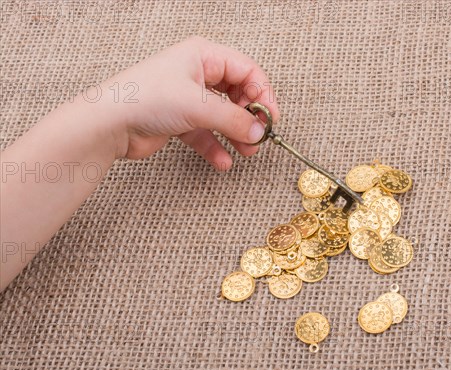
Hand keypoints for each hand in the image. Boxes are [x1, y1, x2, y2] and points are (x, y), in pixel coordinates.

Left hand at [98, 36, 279, 169]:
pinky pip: (206, 133)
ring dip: (237, 135)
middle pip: (238, 94)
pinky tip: (222, 162)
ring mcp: (188, 98)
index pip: (247, 71)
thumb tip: (260, 132)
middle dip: (250, 117)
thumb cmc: (145, 98)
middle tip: (259, 137)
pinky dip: (216, 147)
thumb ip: (234, 120)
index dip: (263, 94)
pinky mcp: (180, 120)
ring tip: (246, 152)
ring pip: (223, 116)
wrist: (108, 124)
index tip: (271, 119)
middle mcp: (197, 73)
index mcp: (203, 55)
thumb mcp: (198, 106)